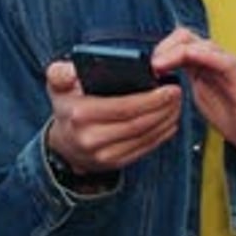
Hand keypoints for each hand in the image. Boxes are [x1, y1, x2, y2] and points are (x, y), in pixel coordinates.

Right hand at [45, 61, 181, 172]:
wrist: (64, 142)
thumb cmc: (68, 105)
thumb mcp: (57, 85)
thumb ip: (59, 73)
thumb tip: (70, 72)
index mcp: (79, 115)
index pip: (123, 107)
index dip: (150, 99)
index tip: (169, 87)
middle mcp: (90, 138)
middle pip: (137, 123)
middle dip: (162, 108)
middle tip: (178, 93)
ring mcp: (103, 155)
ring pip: (144, 136)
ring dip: (165, 120)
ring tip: (177, 104)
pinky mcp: (115, 163)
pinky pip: (144, 148)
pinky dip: (161, 134)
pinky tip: (169, 120)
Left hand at [151, 28, 235, 159]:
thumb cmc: (230, 116)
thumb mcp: (196, 96)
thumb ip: (180, 82)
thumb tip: (157, 76)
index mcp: (203, 63)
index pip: (179, 42)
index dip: (161, 48)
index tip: (149, 65)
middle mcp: (214, 59)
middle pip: (187, 36)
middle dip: (165, 46)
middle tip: (153, 64)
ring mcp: (227, 65)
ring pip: (201, 43)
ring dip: (177, 51)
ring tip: (161, 64)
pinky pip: (222, 59)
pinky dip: (204, 55)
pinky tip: (190, 57)